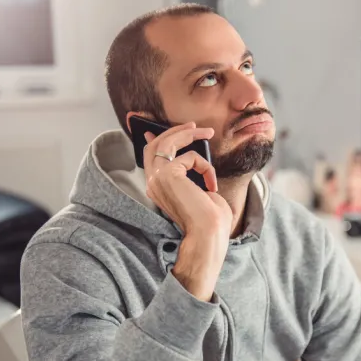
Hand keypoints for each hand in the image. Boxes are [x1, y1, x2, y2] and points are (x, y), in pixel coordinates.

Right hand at [143, 122, 231, 300]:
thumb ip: (190, 172)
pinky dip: (205, 167)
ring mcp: (157, 179)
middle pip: (155, 146)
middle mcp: (152, 183)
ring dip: (188, 135)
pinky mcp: (167, 175)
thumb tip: (191, 155)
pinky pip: (190, 157)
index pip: (149, 158)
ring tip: (208, 132)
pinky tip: (211, 185)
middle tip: (194, 126)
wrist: (209, 234)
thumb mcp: (198, 189)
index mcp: (157, 189)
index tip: (158, 129)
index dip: (155, 140)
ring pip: (166, 143)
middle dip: (175, 132)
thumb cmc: (209, 218)